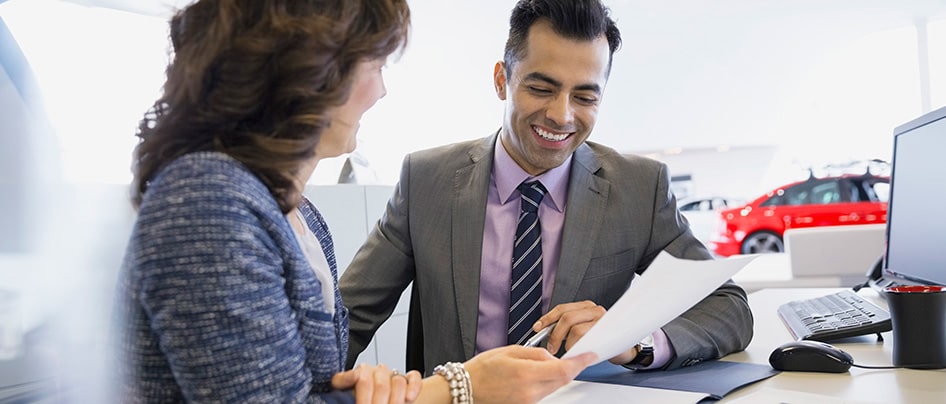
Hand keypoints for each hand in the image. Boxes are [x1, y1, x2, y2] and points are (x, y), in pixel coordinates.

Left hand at [331, 363, 422, 403]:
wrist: (378, 396)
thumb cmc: (362, 397)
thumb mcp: (350, 395)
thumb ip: (345, 397)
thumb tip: (337, 399)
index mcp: (359, 373)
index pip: (361, 379)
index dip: (363, 397)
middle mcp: (376, 371)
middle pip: (380, 384)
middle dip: (378, 403)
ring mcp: (393, 374)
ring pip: (398, 382)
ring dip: (395, 400)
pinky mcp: (409, 378)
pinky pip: (413, 378)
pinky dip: (413, 388)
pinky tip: (409, 398)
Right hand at [463, 345, 596, 403]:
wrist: (466, 389)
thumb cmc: (482, 370)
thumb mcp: (509, 351)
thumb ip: (535, 353)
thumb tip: (552, 357)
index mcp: (525, 374)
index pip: (563, 370)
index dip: (580, 362)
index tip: (590, 355)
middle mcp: (529, 392)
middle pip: (562, 380)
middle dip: (570, 368)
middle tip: (573, 356)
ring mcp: (528, 402)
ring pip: (554, 387)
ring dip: (556, 376)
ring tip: (541, 365)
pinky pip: (543, 394)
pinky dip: (545, 383)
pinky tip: (534, 376)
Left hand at [534, 301, 636, 364]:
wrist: (624, 351)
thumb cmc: (601, 341)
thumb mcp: (583, 330)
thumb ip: (567, 327)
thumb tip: (545, 330)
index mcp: (586, 306)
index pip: (562, 308)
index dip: (547, 318)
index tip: (537, 328)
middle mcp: (594, 309)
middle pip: (566, 317)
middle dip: (554, 334)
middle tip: (552, 347)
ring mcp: (601, 319)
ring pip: (574, 328)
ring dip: (567, 343)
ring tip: (571, 350)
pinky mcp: (606, 330)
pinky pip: (584, 337)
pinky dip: (576, 346)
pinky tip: (579, 351)